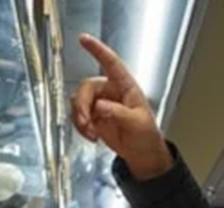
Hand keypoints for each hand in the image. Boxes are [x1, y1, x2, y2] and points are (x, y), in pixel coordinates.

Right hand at [73, 34, 173, 179]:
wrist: (141, 153)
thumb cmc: (146, 134)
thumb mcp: (137, 123)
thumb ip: (119, 113)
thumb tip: (100, 106)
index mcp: (125, 86)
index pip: (111, 63)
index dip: (97, 50)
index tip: (84, 39)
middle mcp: (109, 91)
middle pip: (86, 87)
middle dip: (82, 104)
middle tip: (85, 122)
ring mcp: (99, 103)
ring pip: (78, 101)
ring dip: (80, 117)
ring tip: (91, 133)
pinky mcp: (92, 116)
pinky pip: (77, 115)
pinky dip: (80, 127)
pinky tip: (92, 137)